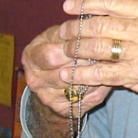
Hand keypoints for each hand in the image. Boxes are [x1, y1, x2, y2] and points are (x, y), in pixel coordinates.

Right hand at [21, 23, 111, 137]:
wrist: (54, 81)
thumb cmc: (61, 50)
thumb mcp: (60, 36)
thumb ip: (72, 31)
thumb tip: (94, 27)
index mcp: (31, 56)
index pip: (51, 55)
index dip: (74, 49)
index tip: (92, 41)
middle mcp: (35, 79)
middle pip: (63, 74)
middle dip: (84, 64)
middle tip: (102, 55)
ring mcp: (47, 97)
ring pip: (77, 88)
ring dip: (94, 76)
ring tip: (107, 66)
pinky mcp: (62, 110)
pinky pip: (86, 99)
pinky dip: (98, 89)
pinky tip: (104, 80)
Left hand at [59, 0, 137, 107]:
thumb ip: (135, 15)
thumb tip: (103, 12)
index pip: (110, 2)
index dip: (85, 2)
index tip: (68, 6)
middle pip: (98, 25)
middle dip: (75, 29)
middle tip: (62, 32)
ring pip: (96, 48)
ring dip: (75, 50)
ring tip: (63, 52)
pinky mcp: (136, 75)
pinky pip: (101, 72)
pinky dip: (82, 73)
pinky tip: (70, 74)